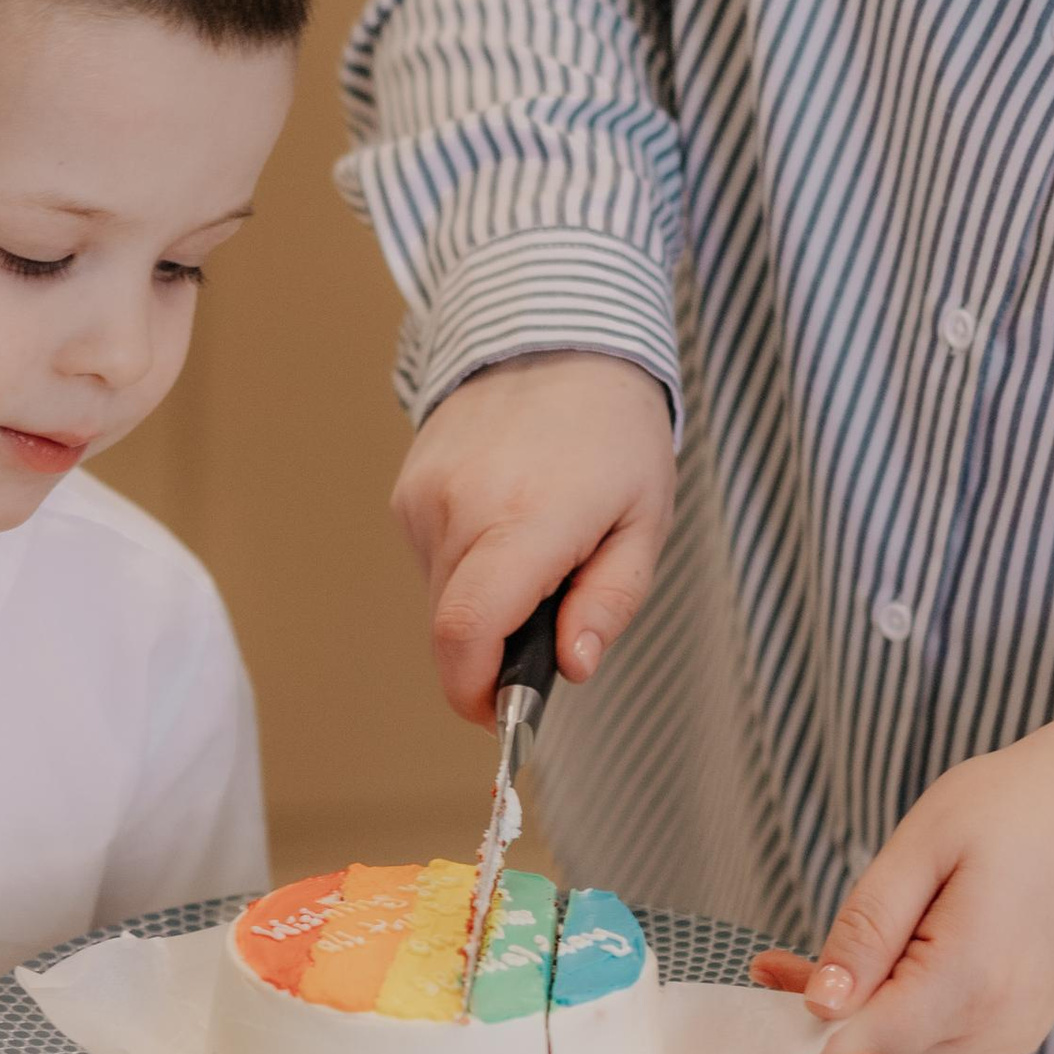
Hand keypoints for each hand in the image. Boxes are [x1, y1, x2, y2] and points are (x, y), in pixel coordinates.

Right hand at [389, 352, 676, 726]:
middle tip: (551, 621)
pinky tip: (504, 519)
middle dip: (494, 652)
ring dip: (483, 602)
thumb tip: (570, 668)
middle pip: (452, 629)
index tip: (501, 716)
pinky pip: (431, 560)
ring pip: (441, 597)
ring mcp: (424, 497)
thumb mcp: (645, 520)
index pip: (467, 631)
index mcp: (528, 519)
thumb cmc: (614, 431)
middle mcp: (461, 507)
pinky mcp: (407, 491)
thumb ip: (610, 602)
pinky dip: (466, 564)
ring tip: (536, 548)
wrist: (554, 337)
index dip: (475, 693)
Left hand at [750, 713, 1053, 1053]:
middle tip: (763, 971)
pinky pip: (934, 1037)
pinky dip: (887, 1014)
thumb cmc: (1019, 806)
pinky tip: (860, 973)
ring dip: (844, 1021)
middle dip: (805, 1032)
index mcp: (967, 981)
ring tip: (793, 963)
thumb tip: (820, 1005)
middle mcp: (996, 1025)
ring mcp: (1013, 1032)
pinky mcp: (1017, 1023)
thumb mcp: (923, 844)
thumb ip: (867, 929)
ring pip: (901, 1053)